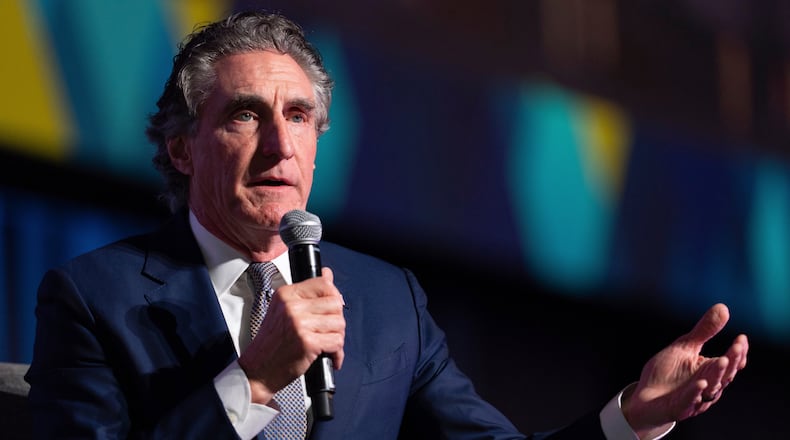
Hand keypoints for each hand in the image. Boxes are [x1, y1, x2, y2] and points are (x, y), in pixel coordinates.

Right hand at [238, 267, 345, 404]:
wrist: (258, 370)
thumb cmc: (271, 343)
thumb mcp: (284, 311)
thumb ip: (307, 294)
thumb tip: (328, 274)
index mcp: (286, 294)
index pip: (323, 284)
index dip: (334, 297)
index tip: (332, 309)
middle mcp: (292, 306)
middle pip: (335, 303)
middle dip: (337, 320)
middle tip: (328, 332)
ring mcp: (299, 324)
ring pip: (339, 323)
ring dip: (337, 337)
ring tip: (326, 344)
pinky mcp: (307, 342)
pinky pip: (337, 342)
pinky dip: (337, 352)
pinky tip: (328, 356)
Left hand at [622, 303, 748, 438]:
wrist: (645, 397)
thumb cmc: (667, 372)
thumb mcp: (685, 347)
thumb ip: (704, 331)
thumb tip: (723, 307)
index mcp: (710, 370)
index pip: (730, 362)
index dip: (737, 352)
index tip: (741, 338)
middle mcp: (707, 386)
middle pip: (724, 375)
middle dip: (732, 361)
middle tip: (737, 347)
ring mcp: (695, 398)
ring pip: (711, 388)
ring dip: (717, 375)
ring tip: (722, 360)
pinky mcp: (680, 408)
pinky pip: (690, 402)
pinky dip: (696, 393)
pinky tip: (700, 383)